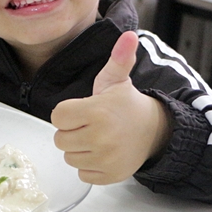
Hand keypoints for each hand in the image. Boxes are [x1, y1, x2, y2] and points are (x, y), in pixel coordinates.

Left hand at [51, 31, 170, 184]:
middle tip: (90, 124)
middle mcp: (101, 137)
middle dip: (71, 131)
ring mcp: (106, 159)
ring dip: (79, 149)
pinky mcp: (110, 175)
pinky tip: (102, 153)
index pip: (58, 117)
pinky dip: (89, 166)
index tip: (82, 110)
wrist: (153, 130)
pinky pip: (82, 173)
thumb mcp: (117, 79)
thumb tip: (129, 36)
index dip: (67, 113)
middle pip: (60, 140)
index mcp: (97, 111)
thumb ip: (118, 58)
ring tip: (97, 138)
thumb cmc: (126, 104)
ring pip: (69, 158)